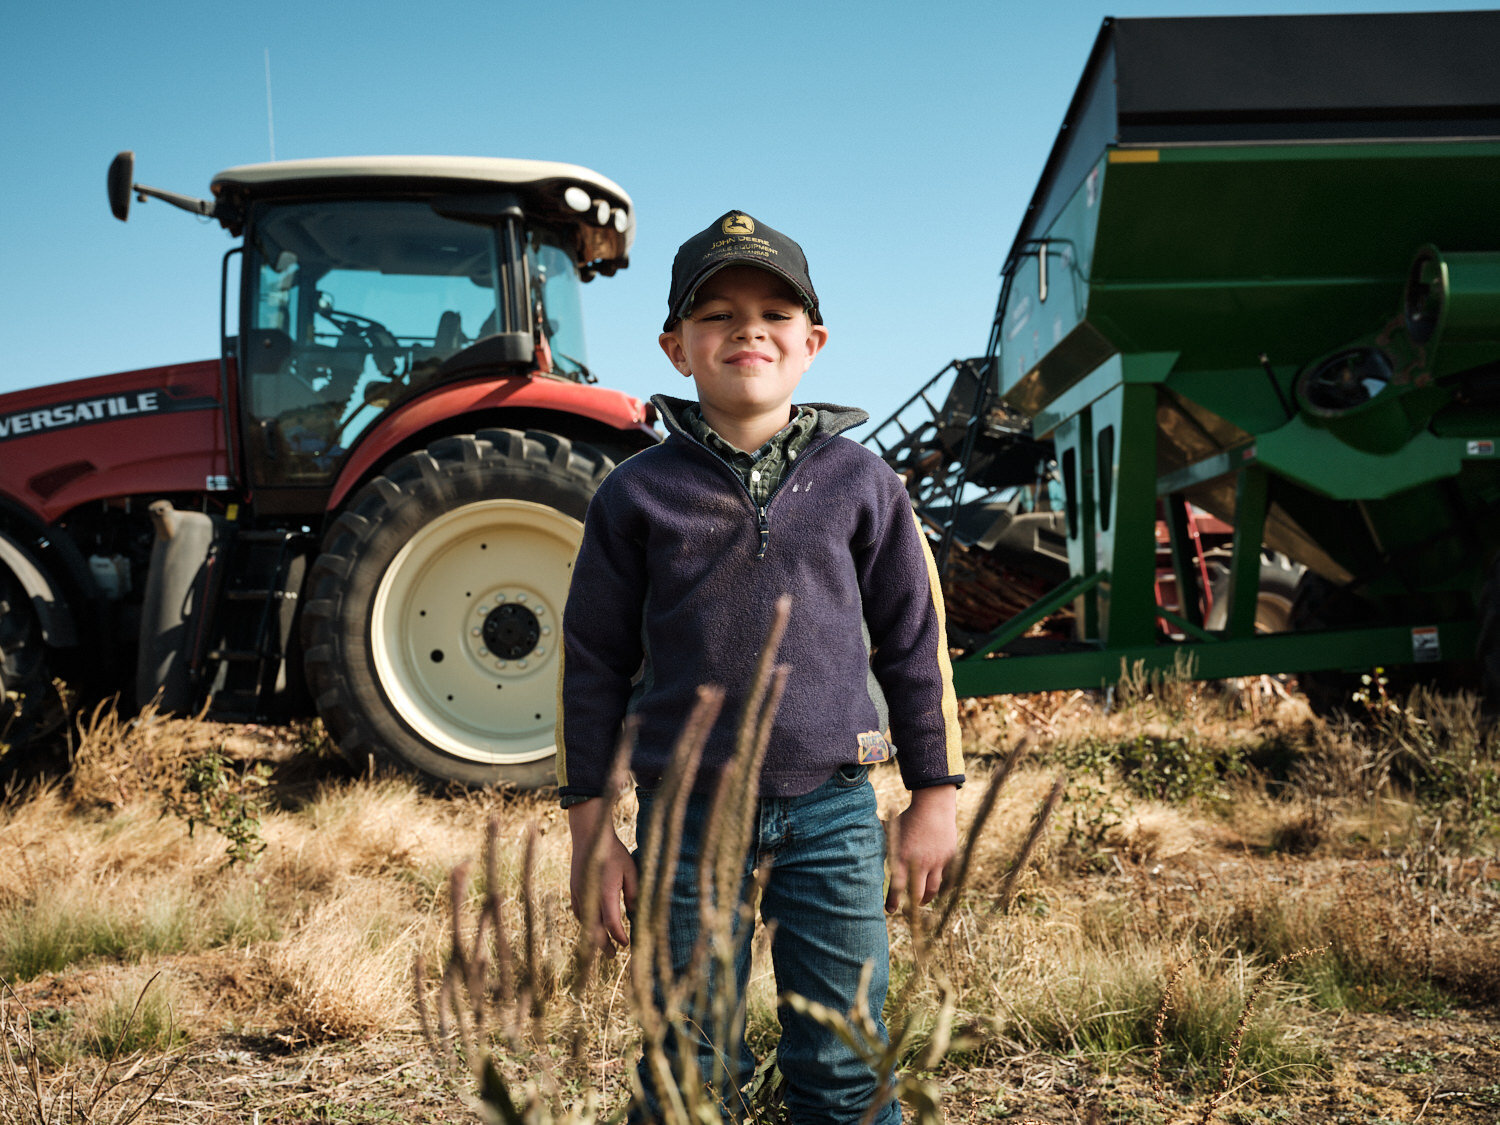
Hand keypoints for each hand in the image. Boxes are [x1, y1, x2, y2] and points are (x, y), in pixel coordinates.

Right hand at [568, 799, 637, 950]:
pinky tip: (593, 927)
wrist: (589, 835)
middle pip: (595, 930)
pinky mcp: (574, 890)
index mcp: (605, 893)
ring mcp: (578, 894)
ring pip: (585, 923)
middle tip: (614, 957)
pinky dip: (587, 923)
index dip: (620, 937)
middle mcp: (589, 896)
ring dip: (594, 937)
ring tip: (604, 947)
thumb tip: (635, 914)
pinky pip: (579, 913)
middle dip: (604, 945)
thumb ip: (634, 893)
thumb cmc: (613, 851)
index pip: (612, 924)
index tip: (627, 944)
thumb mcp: (631, 870)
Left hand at [886, 784, 957, 913]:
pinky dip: (939, 884)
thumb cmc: (909, 817)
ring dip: (927, 898)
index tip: (889, 910)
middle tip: (909, 911)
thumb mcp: (892, 828)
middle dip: (913, 906)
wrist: (934, 806)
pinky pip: (945, 877)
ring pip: (933, 889)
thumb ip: (879, 837)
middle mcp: (919, 863)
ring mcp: (936, 862)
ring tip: (922, 901)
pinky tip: (935, 886)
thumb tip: (860, 833)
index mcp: (902, 857)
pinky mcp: (948, 858)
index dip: (893, 901)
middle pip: (918, 894)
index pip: (897, 887)